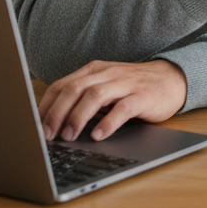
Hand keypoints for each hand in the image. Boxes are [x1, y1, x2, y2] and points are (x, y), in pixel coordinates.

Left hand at [38, 59, 186, 141]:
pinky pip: (122, 108)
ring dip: (78, 117)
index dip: (46, 105)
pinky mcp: (142, 96)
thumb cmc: (134, 88)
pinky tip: (99, 135)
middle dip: (57, 113)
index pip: (62, 85)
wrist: (172, 79)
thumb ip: (84, 98)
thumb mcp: (106, 88)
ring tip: (69, 136)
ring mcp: (125, 84)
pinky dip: (108, 122)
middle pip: (74, 89)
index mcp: (94, 71)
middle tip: (47, 134)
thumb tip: (54, 122)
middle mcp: (107, 74)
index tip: (34, 125)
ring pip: (94, 96)